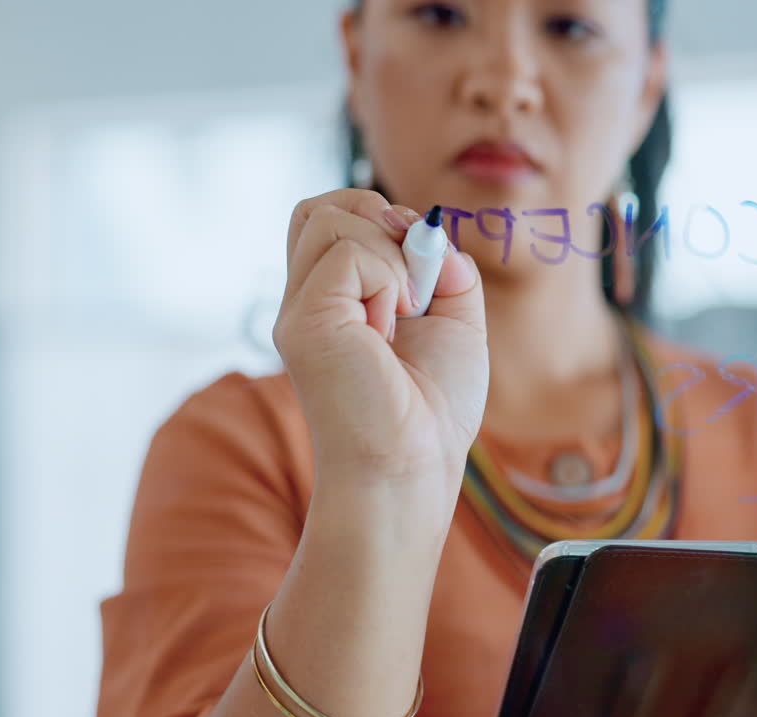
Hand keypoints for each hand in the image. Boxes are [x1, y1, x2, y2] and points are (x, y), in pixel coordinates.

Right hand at [272, 189, 488, 524]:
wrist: (413, 468)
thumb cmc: (432, 412)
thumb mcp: (456, 322)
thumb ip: (447, 268)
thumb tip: (430, 232)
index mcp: (336, 301)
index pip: (330, 218)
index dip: (379, 217)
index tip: (422, 262)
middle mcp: (308, 302)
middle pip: (318, 207)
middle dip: (378, 215)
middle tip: (413, 278)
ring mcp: (300, 311)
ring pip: (329, 217)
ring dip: (389, 253)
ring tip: (403, 314)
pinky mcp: (304, 321)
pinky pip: (347, 252)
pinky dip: (388, 278)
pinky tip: (391, 330)